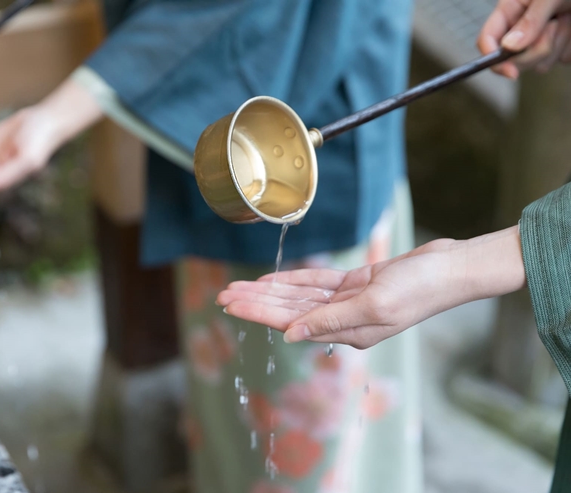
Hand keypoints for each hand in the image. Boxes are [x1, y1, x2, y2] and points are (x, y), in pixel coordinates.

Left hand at [217, 227, 525, 348]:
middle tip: (222, 296)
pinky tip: (273, 280)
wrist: (451, 268)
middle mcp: (343, 319)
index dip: (258, 311)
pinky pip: (318, 283)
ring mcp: (349, 301)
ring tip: (239, 288)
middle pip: (288, 309)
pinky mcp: (357, 284)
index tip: (230, 305)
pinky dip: (295, 280)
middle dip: (255, 302)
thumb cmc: (420, 288)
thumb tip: (290, 335)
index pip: (290, 321)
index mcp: (347, 331)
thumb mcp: (374, 305)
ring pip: (299, 296)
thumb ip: (330, 320)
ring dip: (269, 291)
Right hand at [478, 0, 570, 78]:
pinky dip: (569, 46)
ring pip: (538, 64)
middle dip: (535, 50)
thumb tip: (509, 47)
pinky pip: (559, 61)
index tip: (511, 72)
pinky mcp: (558, 48)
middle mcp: (520, 28)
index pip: (487, 40)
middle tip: (555, 25)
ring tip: (567, 19)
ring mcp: (538, 40)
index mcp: (509, 11)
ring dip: (558, 44)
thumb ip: (530, 21)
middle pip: (512, 60)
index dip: (492, 59)